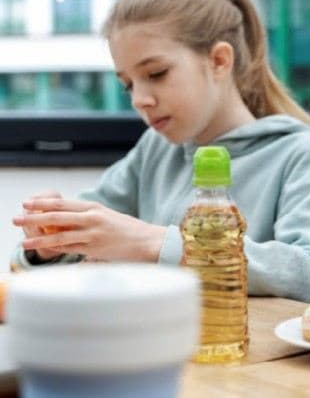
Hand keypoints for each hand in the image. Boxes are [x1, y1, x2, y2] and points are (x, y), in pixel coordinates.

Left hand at [13, 197, 166, 262]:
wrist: (150, 241)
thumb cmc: (131, 231)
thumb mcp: (109, 218)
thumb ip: (90, 219)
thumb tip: (73, 223)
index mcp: (95, 208)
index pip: (63, 203)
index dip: (43, 203)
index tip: (28, 203)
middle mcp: (92, 217)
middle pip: (57, 215)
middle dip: (34, 215)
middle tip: (18, 216)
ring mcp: (93, 232)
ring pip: (59, 232)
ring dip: (37, 235)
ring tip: (22, 237)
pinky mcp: (95, 247)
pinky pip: (68, 247)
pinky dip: (50, 248)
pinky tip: (39, 248)